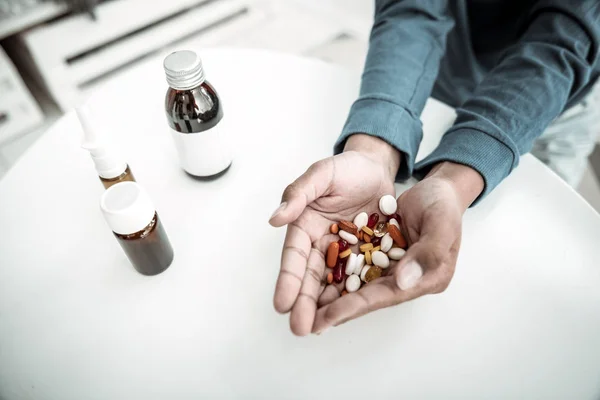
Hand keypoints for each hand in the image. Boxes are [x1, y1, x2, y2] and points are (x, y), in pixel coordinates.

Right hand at [269, 134, 400, 335]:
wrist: (376, 168)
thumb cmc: (346, 169)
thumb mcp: (321, 174)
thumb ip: (299, 193)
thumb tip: (276, 218)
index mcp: (305, 226)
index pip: (294, 257)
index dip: (288, 280)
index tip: (281, 304)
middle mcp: (322, 244)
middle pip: (311, 277)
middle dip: (304, 303)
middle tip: (299, 328)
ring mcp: (345, 253)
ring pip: (334, 283)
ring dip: (327, 306)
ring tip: (320, 328)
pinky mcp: (367, 255)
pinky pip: (361, 277)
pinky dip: (354, 295)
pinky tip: (349, 314)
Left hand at [311, 161, 483, 332]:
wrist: (440, 189)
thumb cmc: (445, 205)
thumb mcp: (441, 223)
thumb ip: (427, 253)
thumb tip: (402, 282)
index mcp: (428, 278)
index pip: (384, 297)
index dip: (353, 308)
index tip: (325, 319)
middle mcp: (408, 279)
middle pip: (368, 297)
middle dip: (336, 311)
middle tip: (304, 326)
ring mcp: (393, 268)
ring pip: (358, 285)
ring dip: (332, 297)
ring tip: (303, 310)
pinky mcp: (381, 255)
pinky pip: (356, 267)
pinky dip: (337, 274)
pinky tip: (315, 281)